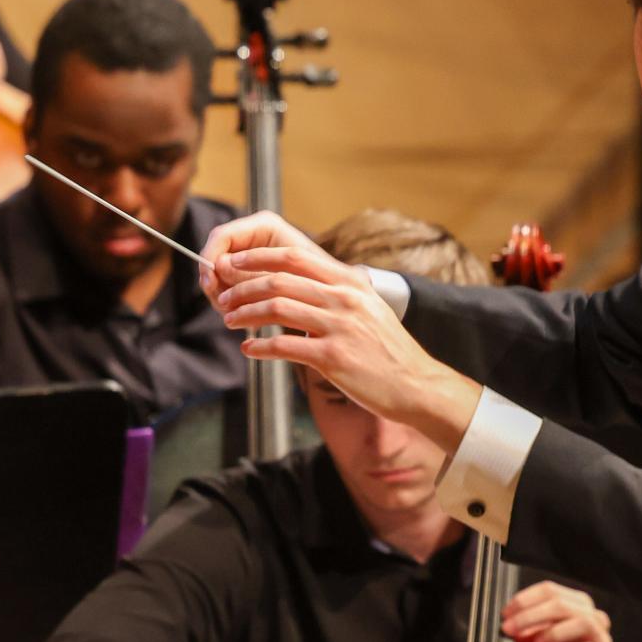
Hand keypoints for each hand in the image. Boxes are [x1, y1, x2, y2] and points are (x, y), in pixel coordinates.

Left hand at [201, 211, 481, 452]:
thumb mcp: (370, 310)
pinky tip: (249, 350)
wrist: (416, 385)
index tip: (235, 264)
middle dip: (243, 287)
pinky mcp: (333, 358)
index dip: (258, 258)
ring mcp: (339, 328)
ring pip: (276, 309)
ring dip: (246, 314)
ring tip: (230, 320)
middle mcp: (344, 299)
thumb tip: (303, 285)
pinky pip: (284, 347)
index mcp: (351, 283)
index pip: (295, 256)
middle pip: (279, 280)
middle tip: (225, 298)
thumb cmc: (390, 352)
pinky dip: (260, 348)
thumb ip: (340, 294)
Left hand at [501, 581, 626, 641]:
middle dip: (530, 616)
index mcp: (575, 603)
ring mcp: (601, 638)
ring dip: (552, 634)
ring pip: (583, 623)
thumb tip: (506, 625)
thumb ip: (524, 631)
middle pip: (562, 605)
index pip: (549, 590)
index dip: (525, 599)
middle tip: (508, 629)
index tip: (504, 614)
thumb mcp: (537, 641)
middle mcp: (592, 615)